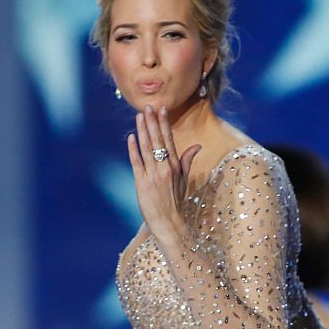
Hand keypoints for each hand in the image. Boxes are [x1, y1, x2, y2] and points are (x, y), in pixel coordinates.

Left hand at [126, 106, 200, 242]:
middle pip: (158, 140)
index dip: (164, 124)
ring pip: (147, 148)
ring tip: (139, 116)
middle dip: (152, 122)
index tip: (162, 109)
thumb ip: (187, 160)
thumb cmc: (175, 200)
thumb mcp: (184, 179)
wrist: (168, 221)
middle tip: (148, 106)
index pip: (169, 140)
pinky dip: (133, 149)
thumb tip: (197, 145)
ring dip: (143, 130)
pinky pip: (137, 162)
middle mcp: (165, 167)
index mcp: (175, 165)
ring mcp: (153, 174)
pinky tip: (131, 137)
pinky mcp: (142, 182)